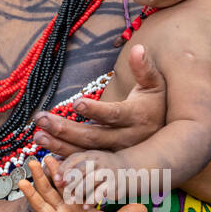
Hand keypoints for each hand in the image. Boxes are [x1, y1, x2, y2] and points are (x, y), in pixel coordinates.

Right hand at [19, 156, 145, 211]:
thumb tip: (145, 206)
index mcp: (75, 203)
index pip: (66, 184)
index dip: (60, 171)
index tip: (53, 155)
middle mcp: (63, 211)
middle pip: (50, 190)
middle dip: (41, 176)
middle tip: (32, 160)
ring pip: (42, 206)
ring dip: (32, 194)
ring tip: (21, 182)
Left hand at [32, 44, 165, 156]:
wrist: (172, 139)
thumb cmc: (157, 104)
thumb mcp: (155, 84)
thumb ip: (145, 68)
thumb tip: (138, 48)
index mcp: (136, 117)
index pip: (114, 114)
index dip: (96, 110)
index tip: (76, 103)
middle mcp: (126, 139)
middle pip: (93, 136)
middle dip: (65, 128)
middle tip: (41, 119)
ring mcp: (117, 153)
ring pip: (86, 152)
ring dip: (60, 144)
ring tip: (38, 135)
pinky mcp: (109, 162)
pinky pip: (86, 163)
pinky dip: (67, 160)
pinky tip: (47, 153)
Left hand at [55, 149, 123, 201]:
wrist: (128, 168)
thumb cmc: (99, 167)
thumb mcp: (87, 163)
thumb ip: (72, 168)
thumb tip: (53, 175)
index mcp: (88, 155)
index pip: (74, 160)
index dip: (64, 169)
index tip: (56, 180)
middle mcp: (98, 161)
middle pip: (82, 169)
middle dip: (71, 181)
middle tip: (63, 191)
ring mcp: (108, 171)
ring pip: (91, 180)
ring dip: (81, 191)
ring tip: (72, 200)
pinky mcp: (116, 183)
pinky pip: (103, 191)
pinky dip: (94, 199)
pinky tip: (86, 206)